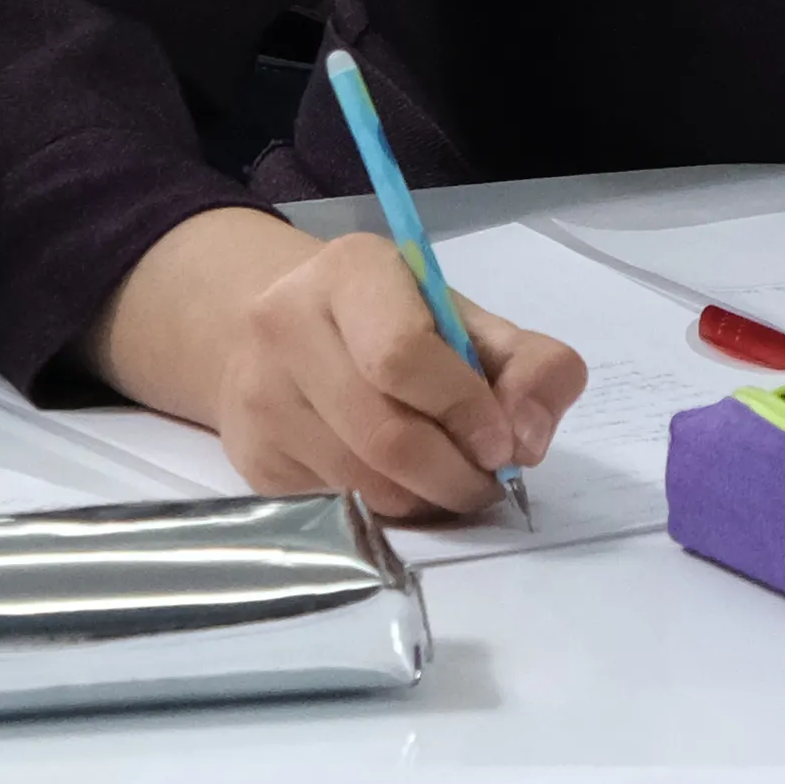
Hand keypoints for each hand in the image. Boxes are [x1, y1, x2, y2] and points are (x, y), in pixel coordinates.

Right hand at [95, 208, 582, 524]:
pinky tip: (403, 484)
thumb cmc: (394, 323)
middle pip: (386, 435)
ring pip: (363, 485)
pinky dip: (388, 511)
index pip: (403, 356)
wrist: (283, 332)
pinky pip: (338, 508)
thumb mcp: (468, 320)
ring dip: (427, 499)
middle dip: (456, 475)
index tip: (503, 442)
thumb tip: (529, 437)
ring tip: (452, 480)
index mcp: (351, 272)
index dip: (464, 410)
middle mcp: (286, 326)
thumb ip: (529, 365)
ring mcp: (260, 398)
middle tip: (490, 480)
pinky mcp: (254, 459)